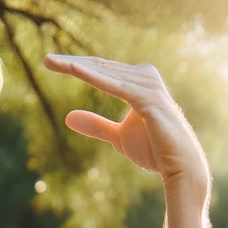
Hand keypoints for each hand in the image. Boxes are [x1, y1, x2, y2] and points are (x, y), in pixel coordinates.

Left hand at [43, 54, 208, 193]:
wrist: (180, 168)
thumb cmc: (154, 150)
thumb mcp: (118, 138)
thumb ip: (96, 126)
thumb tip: (68, 117)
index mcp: (138, 81)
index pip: (102, 70)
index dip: (77, 67)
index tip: (51, 64)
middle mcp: (145, 77)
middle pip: (102, 66)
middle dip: (73, 63)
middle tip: (46, 60)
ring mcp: (148, 86)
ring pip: (106, 72)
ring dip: (79, 67)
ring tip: (53, 63)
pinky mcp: (148, 99)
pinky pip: (116, 85)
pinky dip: (95, 78)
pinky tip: (75, 71)